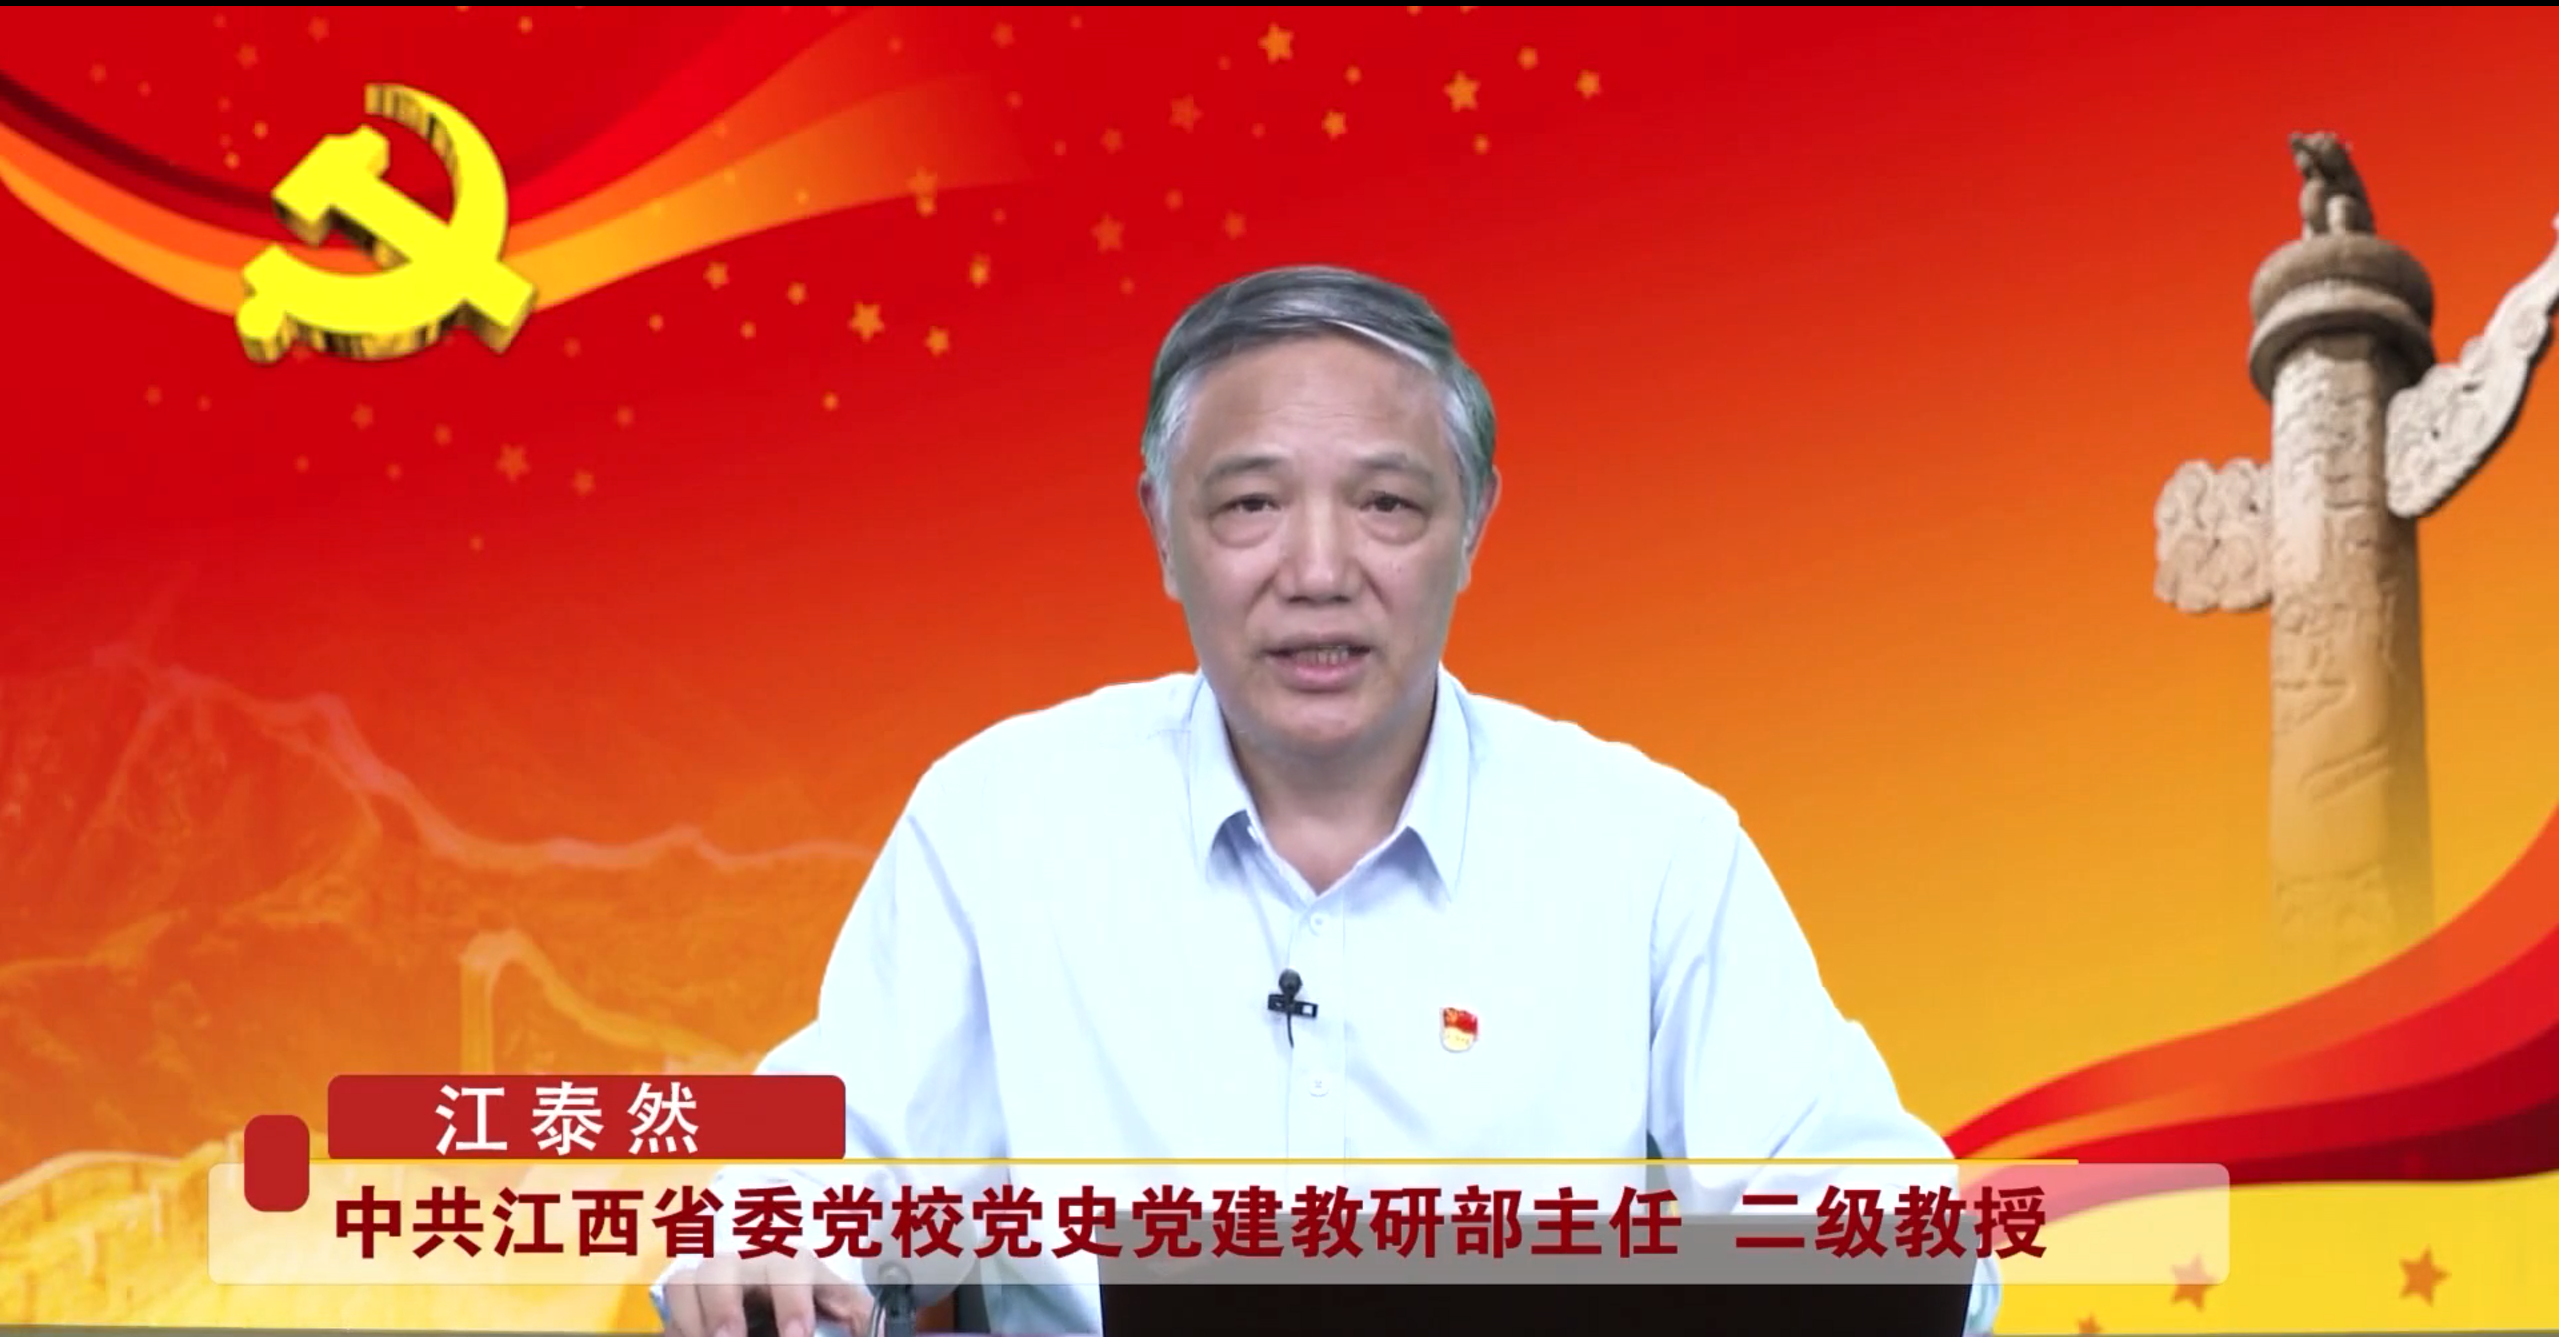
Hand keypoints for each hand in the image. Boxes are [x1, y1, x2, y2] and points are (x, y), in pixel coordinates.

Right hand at [662, 1255, 870, 1336]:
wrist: (787, 1304)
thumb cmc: (816, 1302)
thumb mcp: (842, 1306)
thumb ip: (861, 1319)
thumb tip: (887, 1334)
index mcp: (793, 1263)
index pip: (791, 1268)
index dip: (792, 1302)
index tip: (797, 1337)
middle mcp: (747, 1263)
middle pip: (726, 1267)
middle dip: (726, 1306)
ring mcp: (712, 1278)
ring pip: (689, 1280)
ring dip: (694, 1315)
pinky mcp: (686, 1299)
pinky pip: (672, 1305)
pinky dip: (678, 1326)